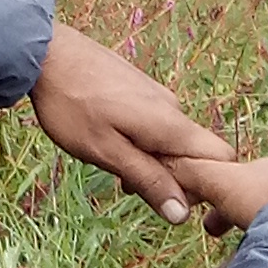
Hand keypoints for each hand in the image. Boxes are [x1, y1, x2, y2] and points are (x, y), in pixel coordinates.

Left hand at [31, 19, 231, 221]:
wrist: (45, 52)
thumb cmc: (72, 105)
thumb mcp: (107, 152)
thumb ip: (148, 181)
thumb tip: (182, 215)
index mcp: (172, 125)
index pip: (222, 158)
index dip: (207, 185)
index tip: (171, 198)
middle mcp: (173, 107)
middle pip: (195, 152)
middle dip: (173, 176)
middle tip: (129, 184)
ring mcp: (156, 94)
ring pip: (171, 139)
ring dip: (152, 159)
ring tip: (111, 163)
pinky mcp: (139, 87)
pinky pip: (155, 123)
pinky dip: (141, 140)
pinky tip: (108, 140)